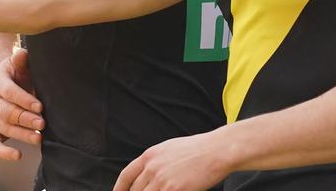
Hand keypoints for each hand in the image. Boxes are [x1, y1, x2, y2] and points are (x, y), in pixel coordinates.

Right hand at [0, 47, 43, 159]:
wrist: (5, 85)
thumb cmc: (19, 74)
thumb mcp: (20, 64)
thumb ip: (21, 59)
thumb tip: (21, 54)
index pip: (8, 92)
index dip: (24, 100)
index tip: (40, 107)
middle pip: (6, 111)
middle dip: (25, 119)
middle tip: (43, 123)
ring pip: (3, 127)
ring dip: (21, 134)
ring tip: (39, 137)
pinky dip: (3, 152)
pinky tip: (18, 155)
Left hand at [114, 131, 229, 190]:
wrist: (215, 151)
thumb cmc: (196, 150)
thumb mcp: (168, 149)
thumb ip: (155, 162)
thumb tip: (146, 173)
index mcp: (149, 156)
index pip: (126, 176)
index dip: (119, 188)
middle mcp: (152, 168)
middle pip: (136, 190)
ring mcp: (162, 180)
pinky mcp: (174, 190)